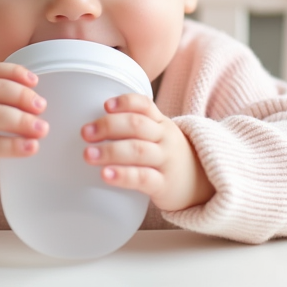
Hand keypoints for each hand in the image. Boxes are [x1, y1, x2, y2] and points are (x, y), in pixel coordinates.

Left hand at [81, 94, 213, 211]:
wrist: (201, 184)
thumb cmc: (168, 156)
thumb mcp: (159, 136)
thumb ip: (135, 127)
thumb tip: (93, 125)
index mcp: (161, 123)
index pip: (144, 105)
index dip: (125, 102)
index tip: (105, 105)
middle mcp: (165, 138)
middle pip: (137, 125)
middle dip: (109, 126)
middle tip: (85, 133)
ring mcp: (166, 161)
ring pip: (138, 151)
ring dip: (110, 151)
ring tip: (88, 155)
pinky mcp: (164, 184)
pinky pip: (143, 178)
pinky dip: (123, 175)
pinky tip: (106, 175)